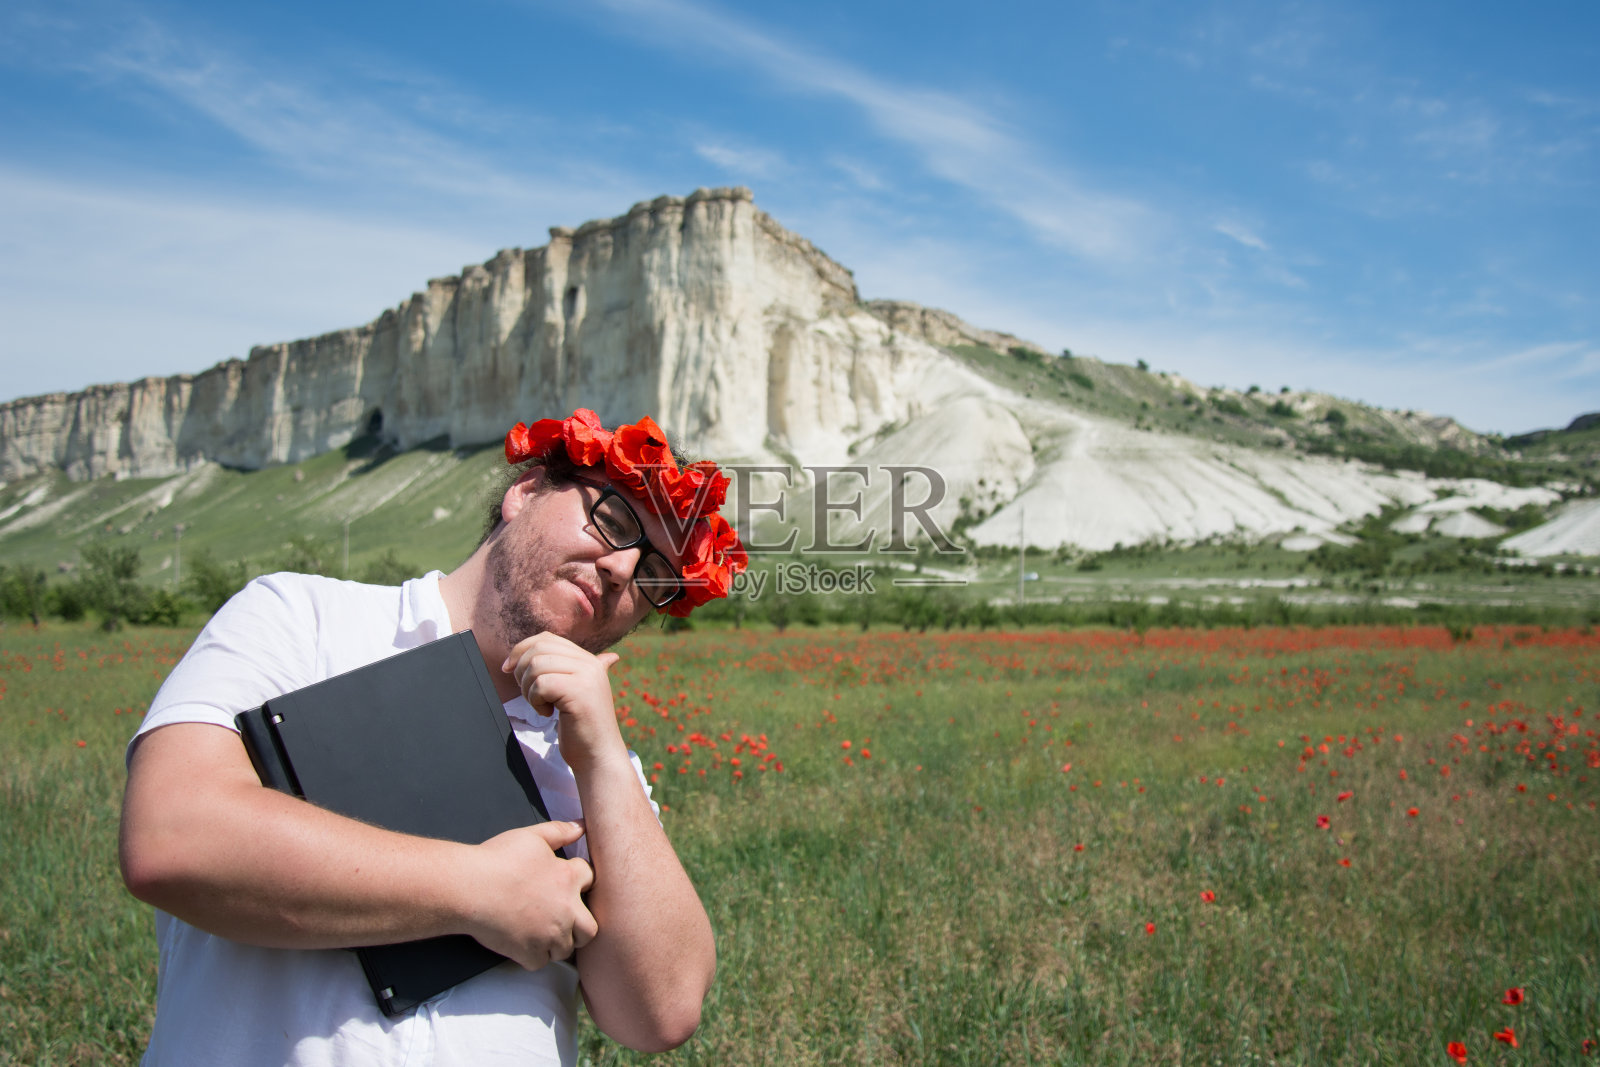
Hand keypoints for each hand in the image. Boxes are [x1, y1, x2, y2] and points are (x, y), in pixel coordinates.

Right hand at [462, 821, 597, 969]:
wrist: (468, 888)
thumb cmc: (497, 859)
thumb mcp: (532, 836)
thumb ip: (560, 831)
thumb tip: (581, 827)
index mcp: (569, 878)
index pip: (590, 880)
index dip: (579, 880)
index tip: (566, 884)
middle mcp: (566, 909)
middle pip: (590, 928)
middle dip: (580, 926)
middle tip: (562, 919)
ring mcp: (549, 934)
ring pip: (566, 949)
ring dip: (556, 943)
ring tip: (541, 933)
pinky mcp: (530, 953)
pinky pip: (540, 963)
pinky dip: (533, 957)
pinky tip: (523, 945)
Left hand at [502, 632, 629, 776]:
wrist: (598, 756)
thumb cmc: (583, 728)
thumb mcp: (580, 693)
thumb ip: (580, 672)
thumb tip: (610, 657)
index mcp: (589, 660)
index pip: (546, 639)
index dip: (522, 650)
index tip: (509, 670)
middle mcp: (590, 663)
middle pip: (539, 648)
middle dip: (521, 670)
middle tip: (528, 693)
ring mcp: (587, 676)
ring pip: (537, 665)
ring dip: (528, 688)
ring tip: (541, 705)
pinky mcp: (579, 691)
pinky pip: (541, 684)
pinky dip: (535, 701)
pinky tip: (547, 713)